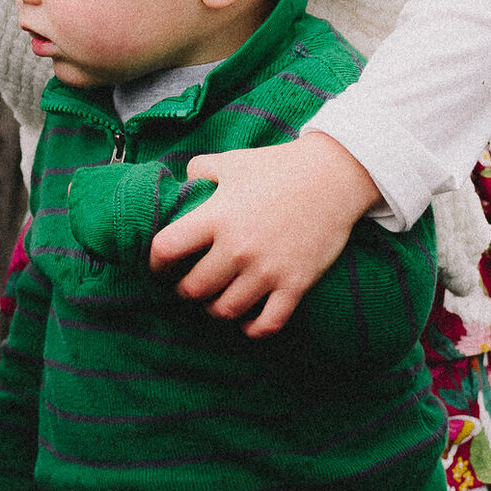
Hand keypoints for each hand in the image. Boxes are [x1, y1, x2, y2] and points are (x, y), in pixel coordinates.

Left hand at [149, 132, 379, 337]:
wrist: (334, 175)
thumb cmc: (279, 166)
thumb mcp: (233, 161)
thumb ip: (200, 171)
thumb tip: (180, 183)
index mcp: (216, 216)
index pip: (166, 250)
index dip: (156, 262)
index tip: (161, 266)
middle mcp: (238, 247)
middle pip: (193, 289)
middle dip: (185, 291)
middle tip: (189, 286)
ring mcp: (267, 270)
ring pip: (225, 310)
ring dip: (214, 309)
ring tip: (215, 301)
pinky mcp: (295, 284)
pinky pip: (267, 324)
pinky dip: (253, 328)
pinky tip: (247, 321)